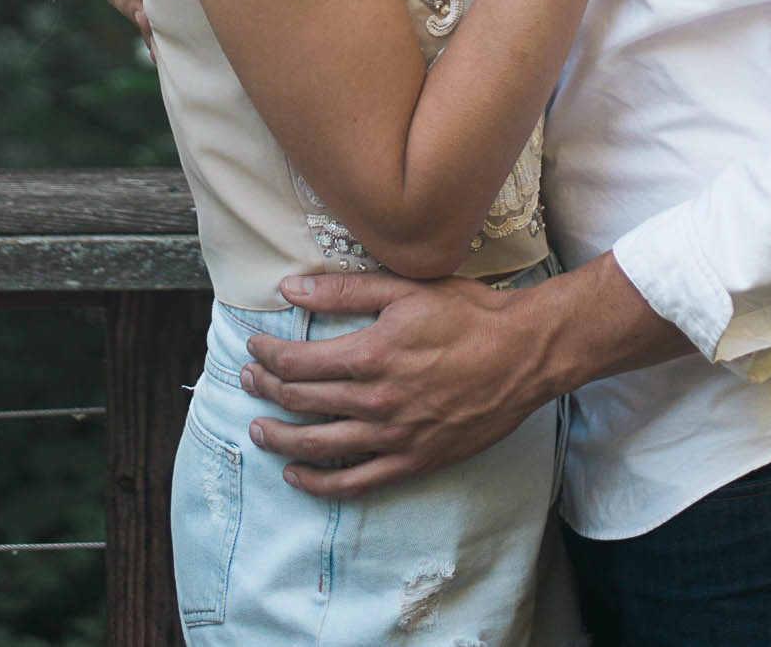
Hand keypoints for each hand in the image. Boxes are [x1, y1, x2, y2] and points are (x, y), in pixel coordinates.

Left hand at [241, 271, 539, 496]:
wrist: (523, 355)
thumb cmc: (469, 315)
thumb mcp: (407, 288)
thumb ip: (346, 290)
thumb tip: (292, 289)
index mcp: (371, 353)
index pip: (298, 362)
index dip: (267, 357)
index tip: (254, 349)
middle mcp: (376, 399)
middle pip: (302, 401)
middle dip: (265, 390)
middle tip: (247, 381)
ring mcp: (394, 435)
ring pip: (319, 444)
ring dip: (281, 438)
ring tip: (258, 429)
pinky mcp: (413, 460)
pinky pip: (355, 481)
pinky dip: (319, 482)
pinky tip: (297, 475)